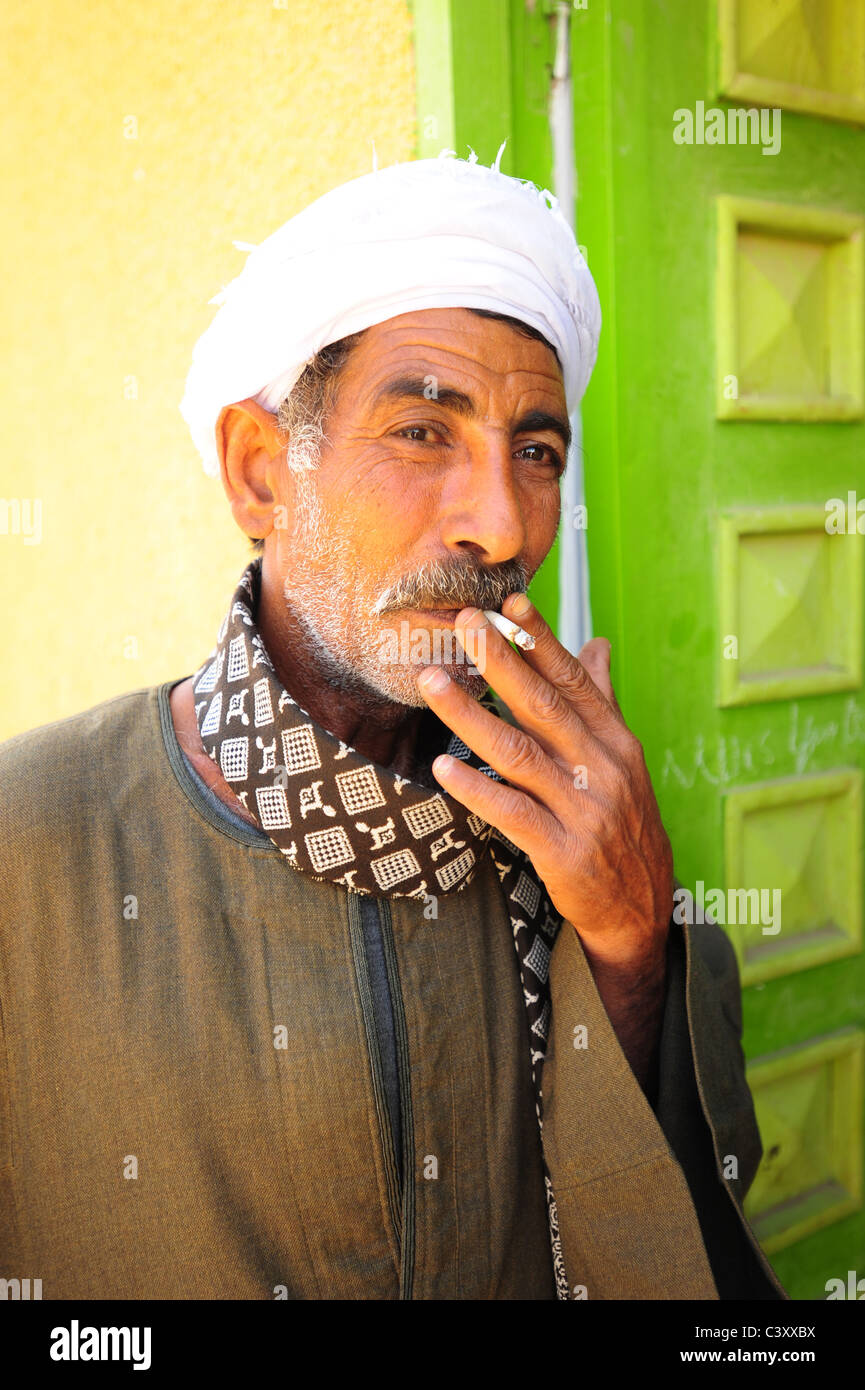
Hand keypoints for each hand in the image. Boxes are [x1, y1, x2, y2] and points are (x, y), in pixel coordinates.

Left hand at [416, 596, 673, 969]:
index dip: (540, 640)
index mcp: (614, 741)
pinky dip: (477, 788)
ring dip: (470, 716)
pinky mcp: (563, 852)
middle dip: (500, 661)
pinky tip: (444, 767)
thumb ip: (601, 700)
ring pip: (519, 753)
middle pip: (543, 706)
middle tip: (463, 624)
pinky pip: (512, 813)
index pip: (573, 680)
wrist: (640, 907)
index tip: (509, 601)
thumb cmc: (622, 824)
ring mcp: (584, 810)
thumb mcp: (622, 760)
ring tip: (432, 682)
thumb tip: (595, 643)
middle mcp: (602, 768)